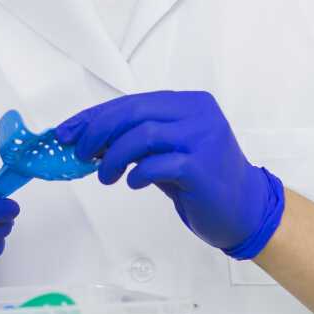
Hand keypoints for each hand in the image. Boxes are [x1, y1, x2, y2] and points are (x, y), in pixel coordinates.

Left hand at [56, 92, 284, 258]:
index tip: (67, 132)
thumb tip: (89, 139)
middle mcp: (198, 115)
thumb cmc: (203, 180)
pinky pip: (158, 164)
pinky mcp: (202, 166)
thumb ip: (136, 140)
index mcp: (189, 104)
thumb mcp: (167, 151)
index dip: (94, 117)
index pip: (131, 103)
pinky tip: (132, 183)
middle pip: (134, 112)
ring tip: (106, 175)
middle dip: (97, 132)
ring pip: (142, 135)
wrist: (246, 209)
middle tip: (80, 153)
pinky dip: (137, 173)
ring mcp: (203, 138)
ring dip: (114, 156)